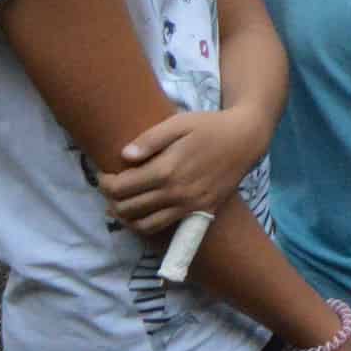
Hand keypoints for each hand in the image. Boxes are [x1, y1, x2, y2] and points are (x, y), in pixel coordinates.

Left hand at [100, 106, 268, 230]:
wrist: (247, 139)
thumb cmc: (210, 126)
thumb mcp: (179, 123)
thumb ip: (150, 139)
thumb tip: (124, 156)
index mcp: (166, 170)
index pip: (121, 187)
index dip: (105, 183)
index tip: (104, 175)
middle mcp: (175, 193)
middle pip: (128, 208)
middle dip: (112, 200)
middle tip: (112, 188)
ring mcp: (189, 205)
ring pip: (143, 224)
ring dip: (126, 217)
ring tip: (123, 203)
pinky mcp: (200, 211)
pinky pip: (165, 227)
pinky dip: (146, 225)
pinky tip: (143, 213)